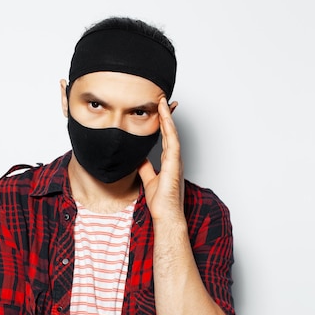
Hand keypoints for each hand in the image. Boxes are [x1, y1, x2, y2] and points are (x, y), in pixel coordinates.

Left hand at [137, 98, 183, 221]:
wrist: (166, 215)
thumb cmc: (161, 202)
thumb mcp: (149, 180)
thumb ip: (145, 168)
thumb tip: (139, 159)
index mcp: (168, 162)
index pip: (165, 137)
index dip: (163, 123)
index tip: (159, 109)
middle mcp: (174, 159)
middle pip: (170, 132)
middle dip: (166, 115)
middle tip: (162, 99)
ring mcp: (176, 160)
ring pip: (172, 133)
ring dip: (167, 116)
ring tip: (162, 102)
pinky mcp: (174, 163)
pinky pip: (172, 140)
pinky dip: (168, 127)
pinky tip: (164, 116)